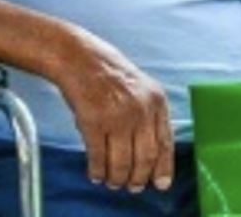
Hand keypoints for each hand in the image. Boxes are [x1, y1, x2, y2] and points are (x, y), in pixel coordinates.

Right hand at [56, 33, 175, 193]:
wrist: (74, 54)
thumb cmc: (105, 70)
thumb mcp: (139, 87)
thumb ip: (148, 115)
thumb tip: (151, 154)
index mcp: (156, 100)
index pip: (165, 144)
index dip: (163, 168)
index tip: (160, 184)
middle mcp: (140, 109)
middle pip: (145, 158)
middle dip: (138, 178)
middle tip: (131, 186)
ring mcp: (116, 116)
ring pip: (122, 161)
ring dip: (117, 177)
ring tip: (112, 182)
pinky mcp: (92, 121)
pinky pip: (98, 155)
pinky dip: (97, 170)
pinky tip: (95, 173)